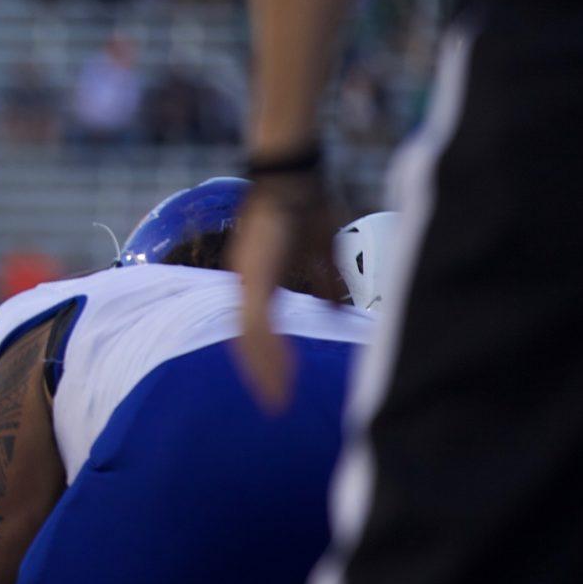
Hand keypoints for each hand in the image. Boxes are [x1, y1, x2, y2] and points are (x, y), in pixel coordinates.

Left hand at [229, 180, 335, 410]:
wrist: (293, 177)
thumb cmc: (307, 206)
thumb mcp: (321, 253)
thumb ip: (326, 285)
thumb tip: (336, 313)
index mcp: (258, 279)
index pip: (257, 329)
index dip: (268, 356)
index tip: (281, 383)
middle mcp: (246, 283)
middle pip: (247, 341)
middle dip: (263, 374)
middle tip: (275, 406)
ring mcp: (246, 281)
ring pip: (249, 340)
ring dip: (264, 371)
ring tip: (277, 399)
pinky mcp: (252, 277)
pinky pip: (256, 325)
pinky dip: (266, 352)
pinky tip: (277, 374)